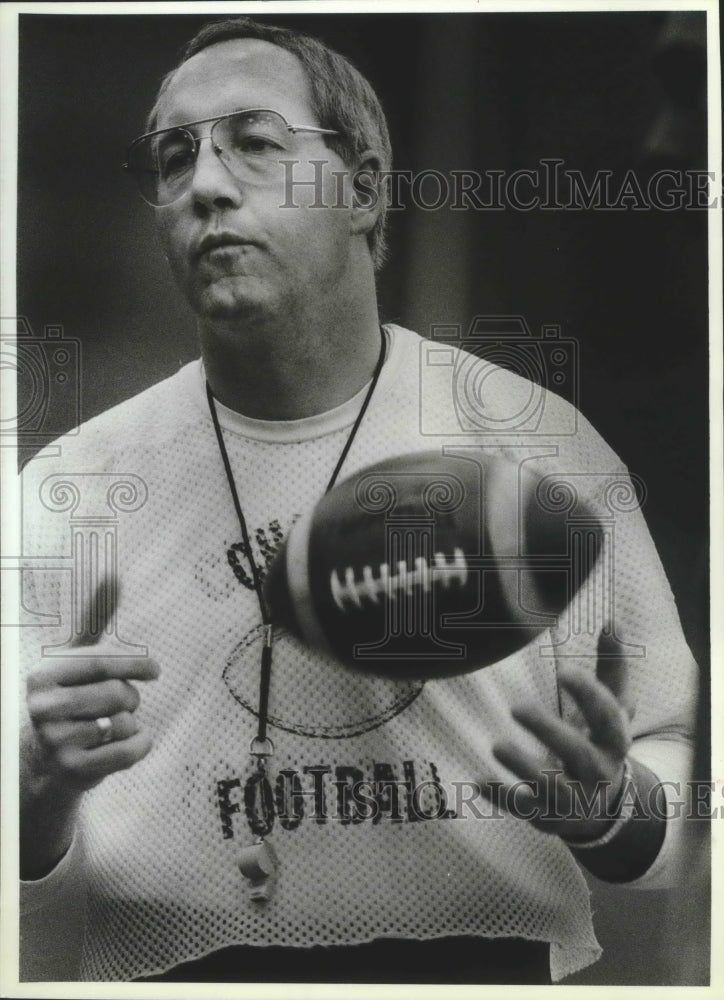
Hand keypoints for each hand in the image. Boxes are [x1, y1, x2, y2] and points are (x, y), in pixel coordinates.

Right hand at [24, 576, 159, 793]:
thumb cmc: (71, 696)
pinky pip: (130, 751)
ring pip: (126, 722)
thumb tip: (113, 575)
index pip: (102, 662)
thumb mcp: (77, 657)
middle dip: (130, 697)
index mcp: (42, 675)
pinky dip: (141, 744)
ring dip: (132, 721)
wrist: (46, 758)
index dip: (136, 664)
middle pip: (118, 693)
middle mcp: (42, 709)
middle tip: (120, 703)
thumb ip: (96, 618)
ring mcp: (55, 742)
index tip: (156, 670)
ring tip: (111, 724)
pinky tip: (132, 740)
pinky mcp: (73, 770)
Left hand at [482, 629, 634, 841]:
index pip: (609, 718)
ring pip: (552, 788)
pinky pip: (526, 810)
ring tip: (496, 744)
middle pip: (580, 754)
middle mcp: (600, 772)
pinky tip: (479, 780)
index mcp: (616, 740)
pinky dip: (503, 798)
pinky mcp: (548, 816)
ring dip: (524, 766)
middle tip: (516, 706)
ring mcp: (574, 799)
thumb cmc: (599, 739)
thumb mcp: (612, 706)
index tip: (564, 671)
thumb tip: (613, 620)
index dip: (589, 695)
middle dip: (549, 731)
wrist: (601, 804)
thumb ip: (611, 666)